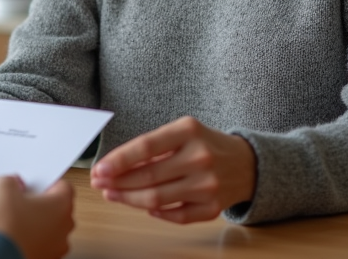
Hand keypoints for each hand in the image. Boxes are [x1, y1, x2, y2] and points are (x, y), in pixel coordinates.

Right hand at [0, 176, 73, 258]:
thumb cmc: (6, 228)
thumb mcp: (2, 191)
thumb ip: (9, 181)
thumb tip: (11, 184)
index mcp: (62, 207)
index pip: (62, 186)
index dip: (44, 182)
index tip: (30, 183)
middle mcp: (63, 230)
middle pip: (53, 209)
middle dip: (35, 204)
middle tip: (15, 200)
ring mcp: (54, 249)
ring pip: (44, 229)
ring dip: (29, 224)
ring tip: (5, 220)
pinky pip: (34, 245)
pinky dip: (22, 240)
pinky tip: (4, 237)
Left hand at [88, 116, 255, 223]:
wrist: (248, 163)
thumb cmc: (206, 144)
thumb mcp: (183, 132)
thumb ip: (153, 147)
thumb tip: (115, 167)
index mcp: (189, 131)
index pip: (146, 146)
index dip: (119, 160)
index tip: (100, 168)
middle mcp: (200, 158)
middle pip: (148, 176)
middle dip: (118, 182)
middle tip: (99, 183)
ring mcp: (208, 185)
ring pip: (157, 199)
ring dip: (128, 199)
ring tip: (112, 194)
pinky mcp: (213, 208)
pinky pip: (176, 216)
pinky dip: (155, 213)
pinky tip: (143, 206)